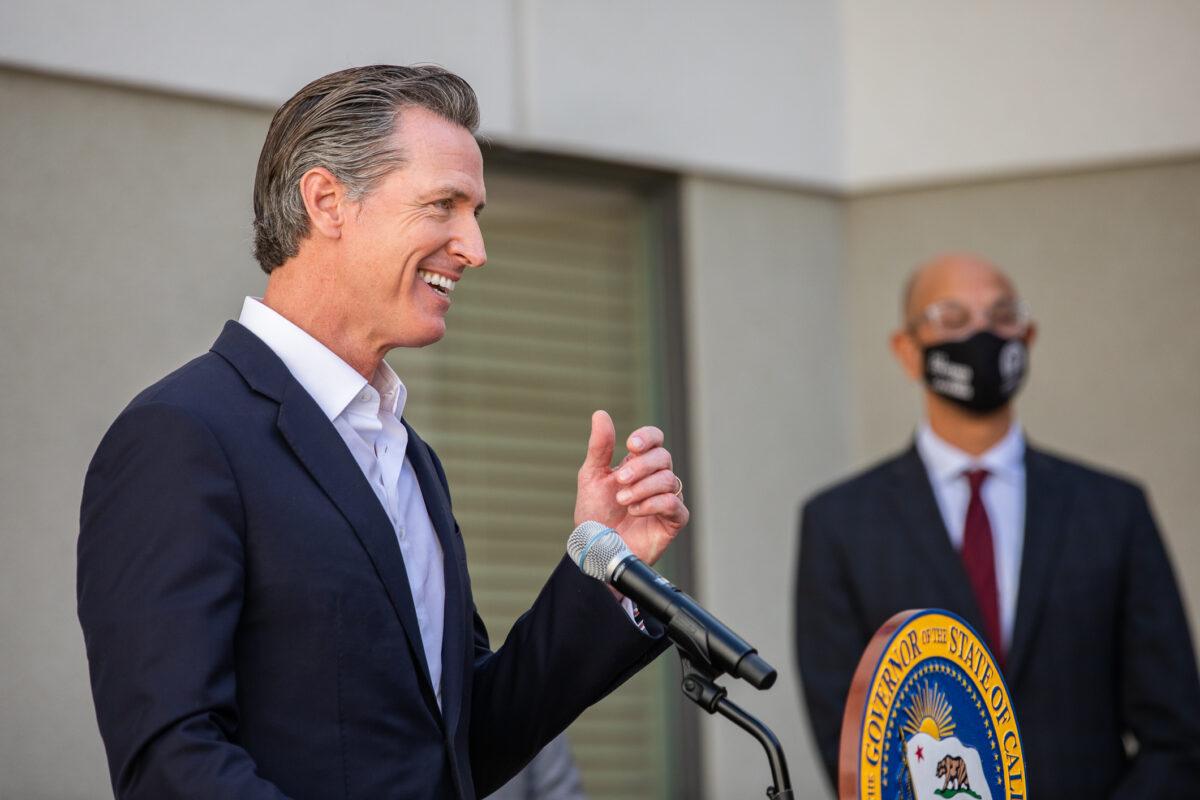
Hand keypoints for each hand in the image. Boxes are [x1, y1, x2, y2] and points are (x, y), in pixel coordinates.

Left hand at [574, 410, 688, 566]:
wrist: (596, 551)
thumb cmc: (594, 516)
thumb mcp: (592, 477)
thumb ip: (599, 447)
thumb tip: (600, 413)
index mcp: (637, 464)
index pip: (655, 439)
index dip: (647, 437)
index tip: (631, 445)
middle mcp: (655, 479)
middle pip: (663, 457)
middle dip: (639, 468)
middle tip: (619, 482)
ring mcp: (666, 499)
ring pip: (669, 479)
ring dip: (642, 488)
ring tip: (623, 502)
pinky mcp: (673, 521)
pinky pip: (674, 503)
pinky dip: (653, 504)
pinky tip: (636, 512)